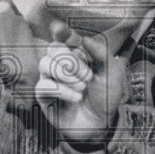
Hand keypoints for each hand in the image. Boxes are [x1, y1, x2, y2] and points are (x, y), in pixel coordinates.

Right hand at [35, 21, 128, 141]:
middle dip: (71, 60)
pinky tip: (77, 98)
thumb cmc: (105, 96)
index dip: (59, 30)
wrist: (101, 124)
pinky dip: (62, 90)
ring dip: (66, 74)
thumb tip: (85, 38)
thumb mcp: (111, 73)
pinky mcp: (44, 96)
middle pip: (53, 48)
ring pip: (45, 63)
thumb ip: (101, 54)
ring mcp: (50, 79)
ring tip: (83, 88)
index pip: (63, 36)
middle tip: (89, 76)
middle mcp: (61, 64)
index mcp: (77, 54)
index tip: (60, 29)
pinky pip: (43, 85)